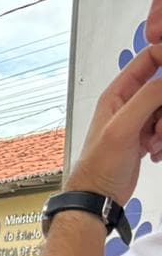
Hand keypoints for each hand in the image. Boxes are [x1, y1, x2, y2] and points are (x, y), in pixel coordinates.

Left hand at [65, 42, 161, 203]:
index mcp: (118, 93)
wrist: (99, 197)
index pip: (150, 58)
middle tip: (160, 128)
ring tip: (156, 144)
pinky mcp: (145, 136)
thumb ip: (147, 98)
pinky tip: (156, 154)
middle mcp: (127, 103)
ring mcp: (138, 120)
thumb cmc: (100, 166)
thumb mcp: (123, 128)